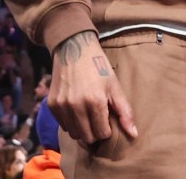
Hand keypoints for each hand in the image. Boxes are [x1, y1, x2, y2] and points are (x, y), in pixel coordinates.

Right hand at [48, 31, 137, 145]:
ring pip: (73, 134)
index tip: (107, 120)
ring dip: (82, 129)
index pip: (102, 133)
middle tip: (98, 120)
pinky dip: (71, 122)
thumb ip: (125, 112)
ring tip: (88, 115)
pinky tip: (77, 109)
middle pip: (87, 137)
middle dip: (95, 133)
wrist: (74, 48)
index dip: (107, 130)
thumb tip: (133, 134)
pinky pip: (63, 125)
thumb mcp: (115, 86)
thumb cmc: (98, 67)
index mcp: (95, 101)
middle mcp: (76, 105)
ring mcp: (62, 105)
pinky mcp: (52, 104)